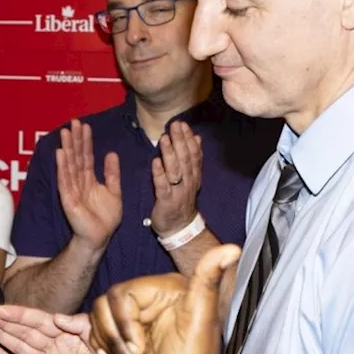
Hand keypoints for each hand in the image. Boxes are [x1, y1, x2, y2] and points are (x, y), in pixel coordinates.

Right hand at [0, 305, 161, 353]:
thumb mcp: (106, 343)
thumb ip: (83, 328)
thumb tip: (57, 319)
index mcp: (70, 336)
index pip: (39, 321)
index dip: (19, 314)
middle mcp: (57, 350)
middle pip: (25, 333)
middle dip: (4, 322)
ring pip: (21, 349)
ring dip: (2, 337)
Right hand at [57, 120, 121, 252]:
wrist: (100, 237)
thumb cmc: (106, 218)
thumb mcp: (114, 191)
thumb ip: (112, 173)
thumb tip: (111, 153)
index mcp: (89, 180)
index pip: (86, 156)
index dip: (86, 141)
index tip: (84, 126)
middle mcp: (79, 182)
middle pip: (76, 157)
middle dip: (75, 139)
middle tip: (73, 122)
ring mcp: (72, 189)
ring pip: (69, 165)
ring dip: (67, 148)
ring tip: (66, 132)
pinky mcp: (68, 199)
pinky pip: (65, 180)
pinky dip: (62, 166)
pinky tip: (61, 153)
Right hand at [89, 245, 240, 353]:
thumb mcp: (200, 322)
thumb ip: (208, 280)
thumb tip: (231, 248)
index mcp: (167, 288)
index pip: (122, 293)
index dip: (123, 322)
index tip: (139, 347)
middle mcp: (152, 297)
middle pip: (106, 304)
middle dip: (115, 336)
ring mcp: (139, 316)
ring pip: (99, 316)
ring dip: (109, 344)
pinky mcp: (129, 333)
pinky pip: (99, 329)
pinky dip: (102, 346)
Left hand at [150, 121, 202, 236]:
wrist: (180, 228)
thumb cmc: (182, 200)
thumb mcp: (191, 179)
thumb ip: (193, 159)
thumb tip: (197, 138)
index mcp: (193, 176)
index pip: (193, 154)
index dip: (189, 139)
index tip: (183, 125)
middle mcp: (188, 182)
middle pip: (185, 159)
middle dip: (180, 141)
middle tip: (174, 125)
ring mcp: (178, 192)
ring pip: (175, 170)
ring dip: (170, 153)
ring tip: (164, 138)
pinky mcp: (166, 202)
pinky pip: (163, 186)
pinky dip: (159, 174)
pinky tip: (155, 162)